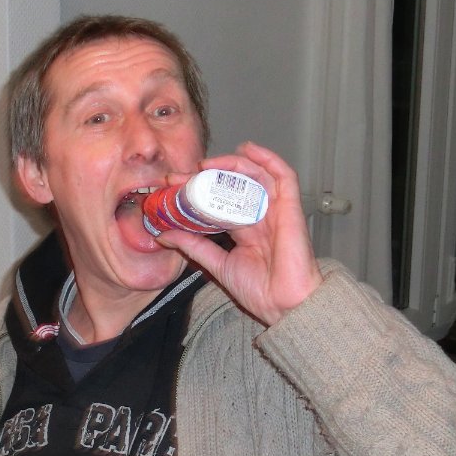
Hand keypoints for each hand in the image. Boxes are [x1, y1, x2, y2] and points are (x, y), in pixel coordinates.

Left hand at [155, 142, 322, 326]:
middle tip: (180, 175)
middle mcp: (260, 216)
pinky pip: (284, 176)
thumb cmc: (259, 291)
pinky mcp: (292, 207)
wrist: (285, 305)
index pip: (218, 202)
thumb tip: (163, 235)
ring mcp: (276, 210)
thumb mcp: (217, 265)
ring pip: (255, 175)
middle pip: (233, 186)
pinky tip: (248, 149)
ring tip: (207, 163)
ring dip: (231, 165)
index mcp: (244, 229)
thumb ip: (193, 247)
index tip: (172, 187)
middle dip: (207, 176)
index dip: (196, 191)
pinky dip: (267, 159)